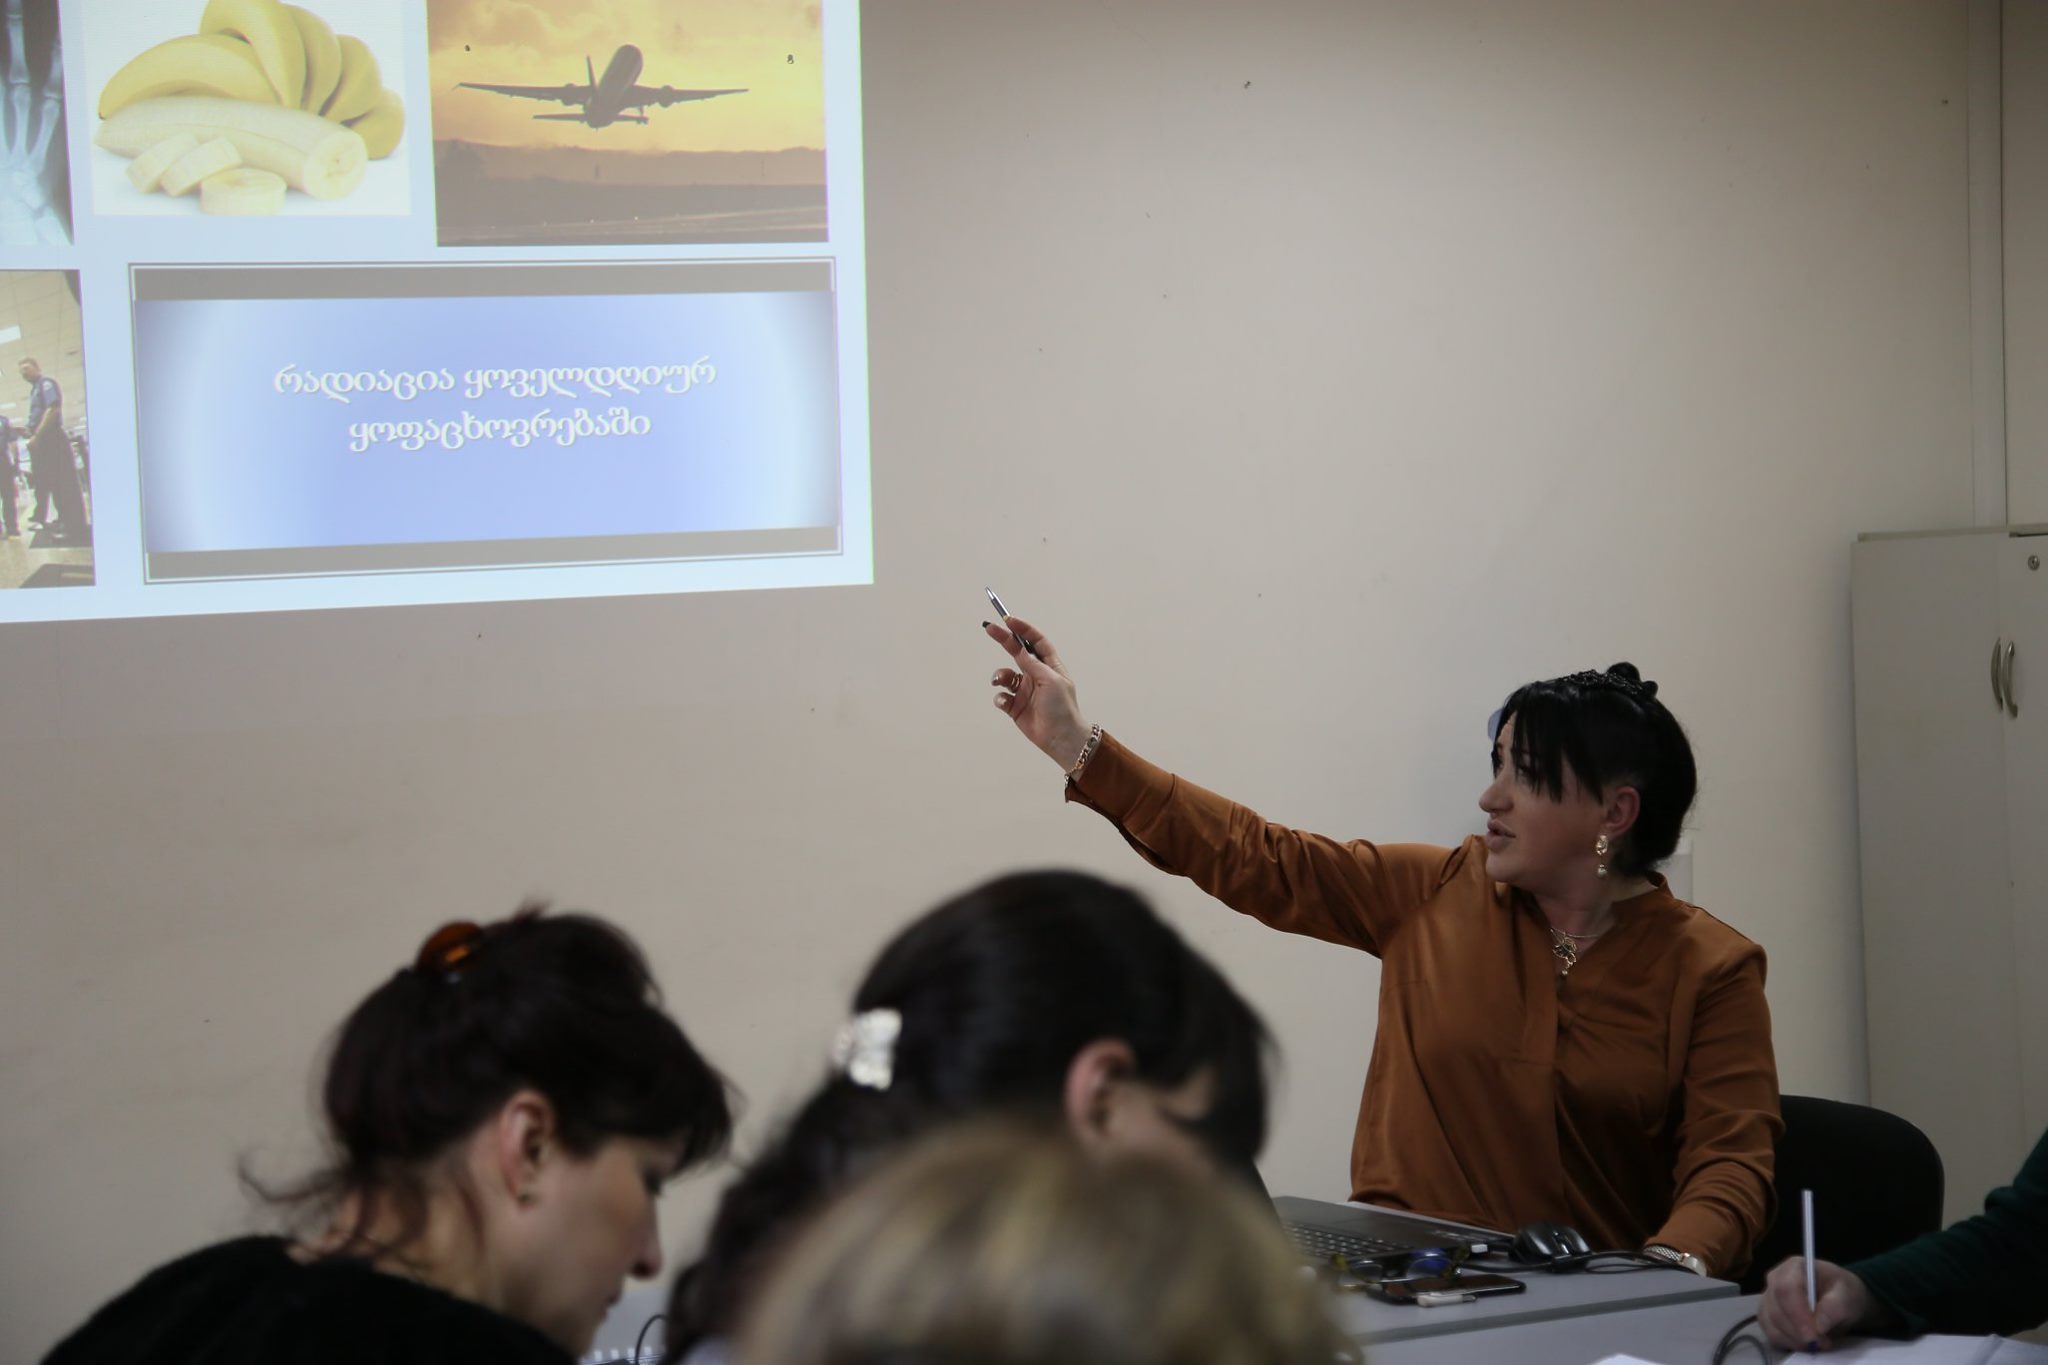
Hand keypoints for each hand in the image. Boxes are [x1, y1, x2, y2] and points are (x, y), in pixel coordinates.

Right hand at [983, 613, 1091, 770]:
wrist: (1060, 739)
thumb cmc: (1062, 708)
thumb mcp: (1050, 680)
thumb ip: (1032, 664)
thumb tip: (1019, 647)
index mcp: (1050, 666)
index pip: (1036, 641)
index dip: (1023, 629)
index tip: (1009, 620)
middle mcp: (1036, 675)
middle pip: (1017, 652)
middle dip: (1004, 640)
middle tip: (989, 628)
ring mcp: (1025, 690)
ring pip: (1005, 675)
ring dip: (999, 675)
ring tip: (998, 681)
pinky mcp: (1015, 706)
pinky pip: (1001, 696)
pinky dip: (1000, 697)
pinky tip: (1006, 703)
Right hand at [1758, 1256, 1877, 1351]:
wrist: (1840, 1299)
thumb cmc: (1843, 1292)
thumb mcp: (1848, 1296)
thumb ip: (1835, 1307)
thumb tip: (1819, 1325)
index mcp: (1794, 1267)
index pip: (1786, 1288)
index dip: (1797, 1314)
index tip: (1814, 1335)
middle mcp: (1775, 1279)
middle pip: (1776, 1308)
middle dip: (1798, 1332)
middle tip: (1823, 1343)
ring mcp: (1769, 1297)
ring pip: (1771, 1323)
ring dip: (1795, 1340)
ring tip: (1819, 1343)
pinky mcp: (1768, 1315)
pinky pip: (1771, 1333)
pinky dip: (1789, 1343)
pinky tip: (1806, 1343)